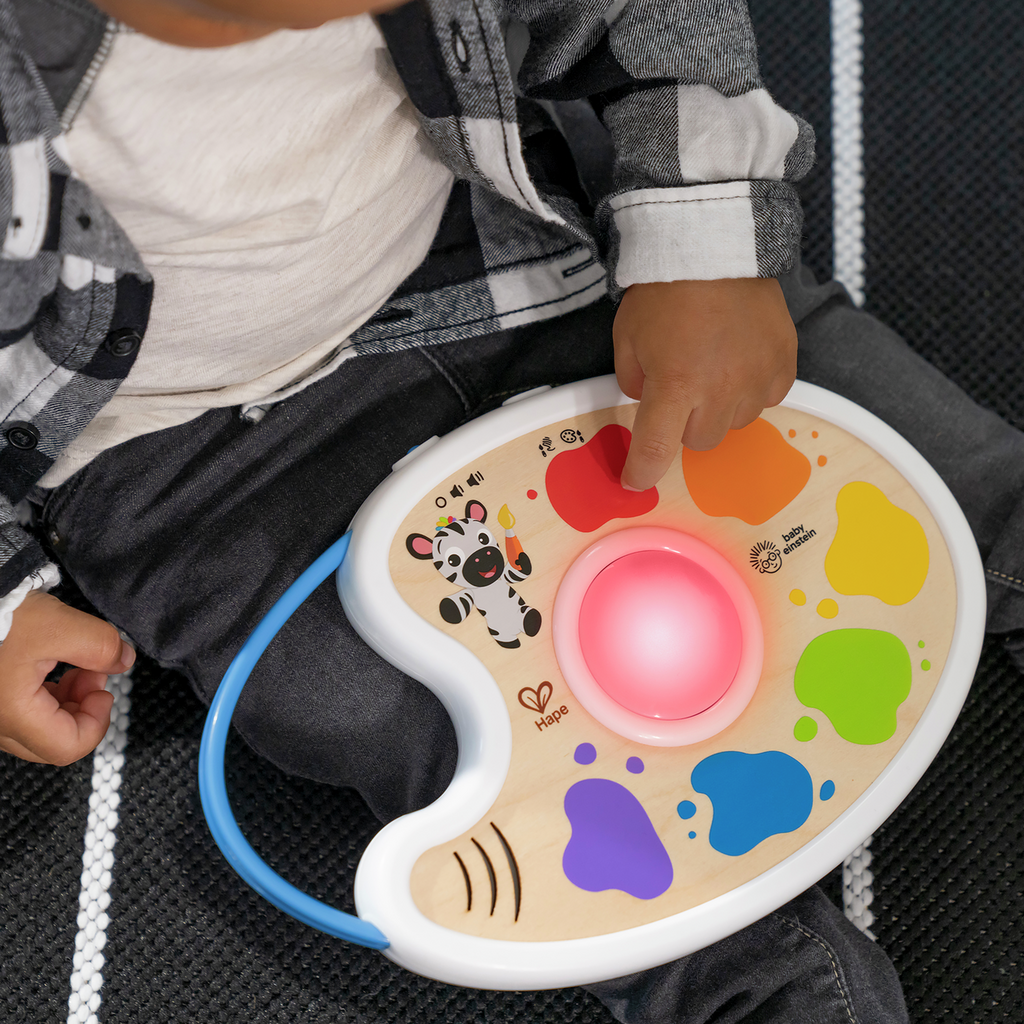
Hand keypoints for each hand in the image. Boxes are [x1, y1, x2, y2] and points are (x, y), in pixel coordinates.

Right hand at [0, 590, 135, 764]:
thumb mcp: (60, 626)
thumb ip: (100, 647)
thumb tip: (123, 660)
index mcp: (12, 714)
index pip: (67, 748)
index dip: (98, 723)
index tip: (105, 691)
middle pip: (53, 741)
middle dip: (83, 709)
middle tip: (94, 674)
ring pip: (39, 726)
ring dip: (67, 700)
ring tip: (78, 665)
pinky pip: (23, 710)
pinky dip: (47, 694)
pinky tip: (55, 665)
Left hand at [614, 277, 796, 491]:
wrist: (717, 245)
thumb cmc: (665, 291)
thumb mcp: (628, 337)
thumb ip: (632, 380)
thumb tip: (646, 403)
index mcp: (675, 384)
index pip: (657, 448)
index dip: (643, 470)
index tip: (636, 479)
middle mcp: (720, 390)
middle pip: (700, 441)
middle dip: (685, 423)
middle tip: (680, 387)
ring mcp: (757, 380)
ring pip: (734, 423)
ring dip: (719, 406)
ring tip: (712, 364)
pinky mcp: (784, 368)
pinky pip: (765, 400)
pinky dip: (750, 389)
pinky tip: (739, 358)